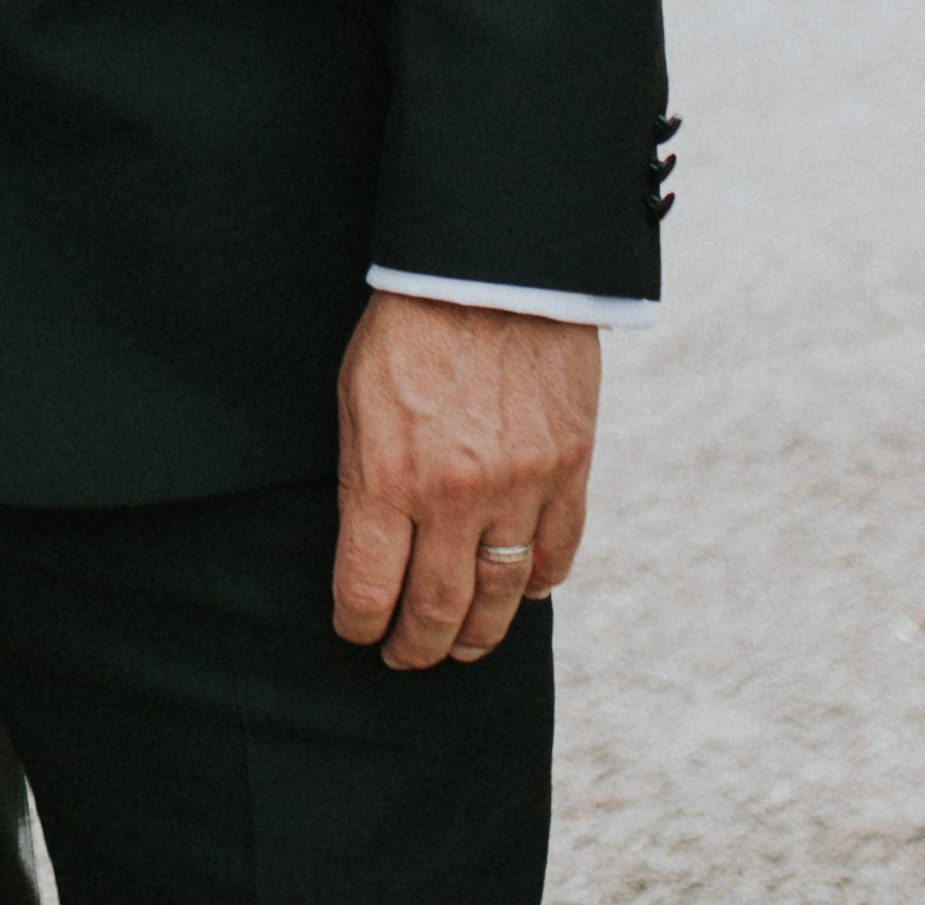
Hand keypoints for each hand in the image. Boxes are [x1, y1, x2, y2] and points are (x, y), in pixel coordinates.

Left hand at [331, 291, 598, 669]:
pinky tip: (520, 593)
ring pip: (501, 597)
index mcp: (387, 478)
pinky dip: (538, 584)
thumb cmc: (407, 325)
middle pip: (437, 610)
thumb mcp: (355, 400)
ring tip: (462, 644)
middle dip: (417, 647)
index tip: (357, 633)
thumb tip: (369, 546)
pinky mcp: (570, 469)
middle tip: (407, 657)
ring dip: (478, 632)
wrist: (490, 266)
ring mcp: (520, 488)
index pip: (368, 590)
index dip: (360, 626)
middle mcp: (455, 497)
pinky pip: (558, 554)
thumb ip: (364, 478)